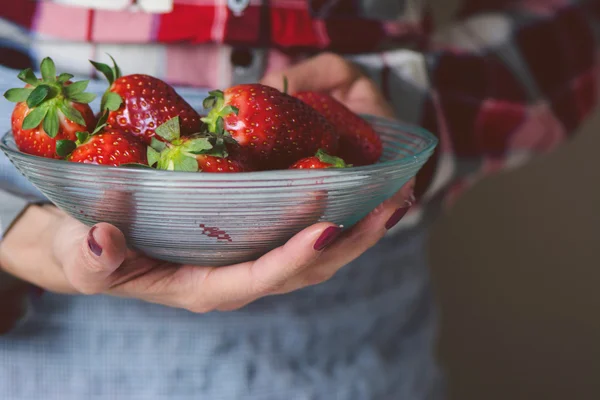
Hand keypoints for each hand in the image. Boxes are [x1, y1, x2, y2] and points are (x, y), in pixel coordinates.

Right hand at [0, 53, 413, 312]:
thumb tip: (103, 239)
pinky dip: (340, 217)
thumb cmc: (91, 253)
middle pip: (306, 268)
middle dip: (352, 240)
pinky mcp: (255, 243)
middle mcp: (239, 280)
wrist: (97, 248)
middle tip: (392, 204)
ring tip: (395, 196)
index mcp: (205, 288)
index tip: (328, 227)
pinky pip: (306, 236)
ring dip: (358, 228)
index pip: (261, 277)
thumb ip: (91, 258)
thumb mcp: (82, 257)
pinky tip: (363, 191)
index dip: (295, 258)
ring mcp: (252, 262)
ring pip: (316, 255)